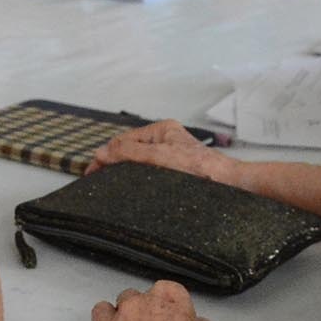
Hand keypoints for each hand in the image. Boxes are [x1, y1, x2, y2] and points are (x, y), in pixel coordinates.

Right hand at [86, 120, 236, 182]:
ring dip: (126, 173)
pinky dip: (138, 180)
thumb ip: (129, 153)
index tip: (92, 171)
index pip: (125, 140)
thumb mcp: (159, 156)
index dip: (107, 154)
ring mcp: (171, 156)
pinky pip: (150, 174)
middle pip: (131, 151)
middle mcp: (166, 140)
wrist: (228, 184)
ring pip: (139, 163)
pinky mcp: (176, 172)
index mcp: (162, 130)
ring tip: (111, 186)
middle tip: (98, 181)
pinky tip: (134, 190)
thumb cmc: (201, 167)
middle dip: (114, 163)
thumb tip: (103, 153)